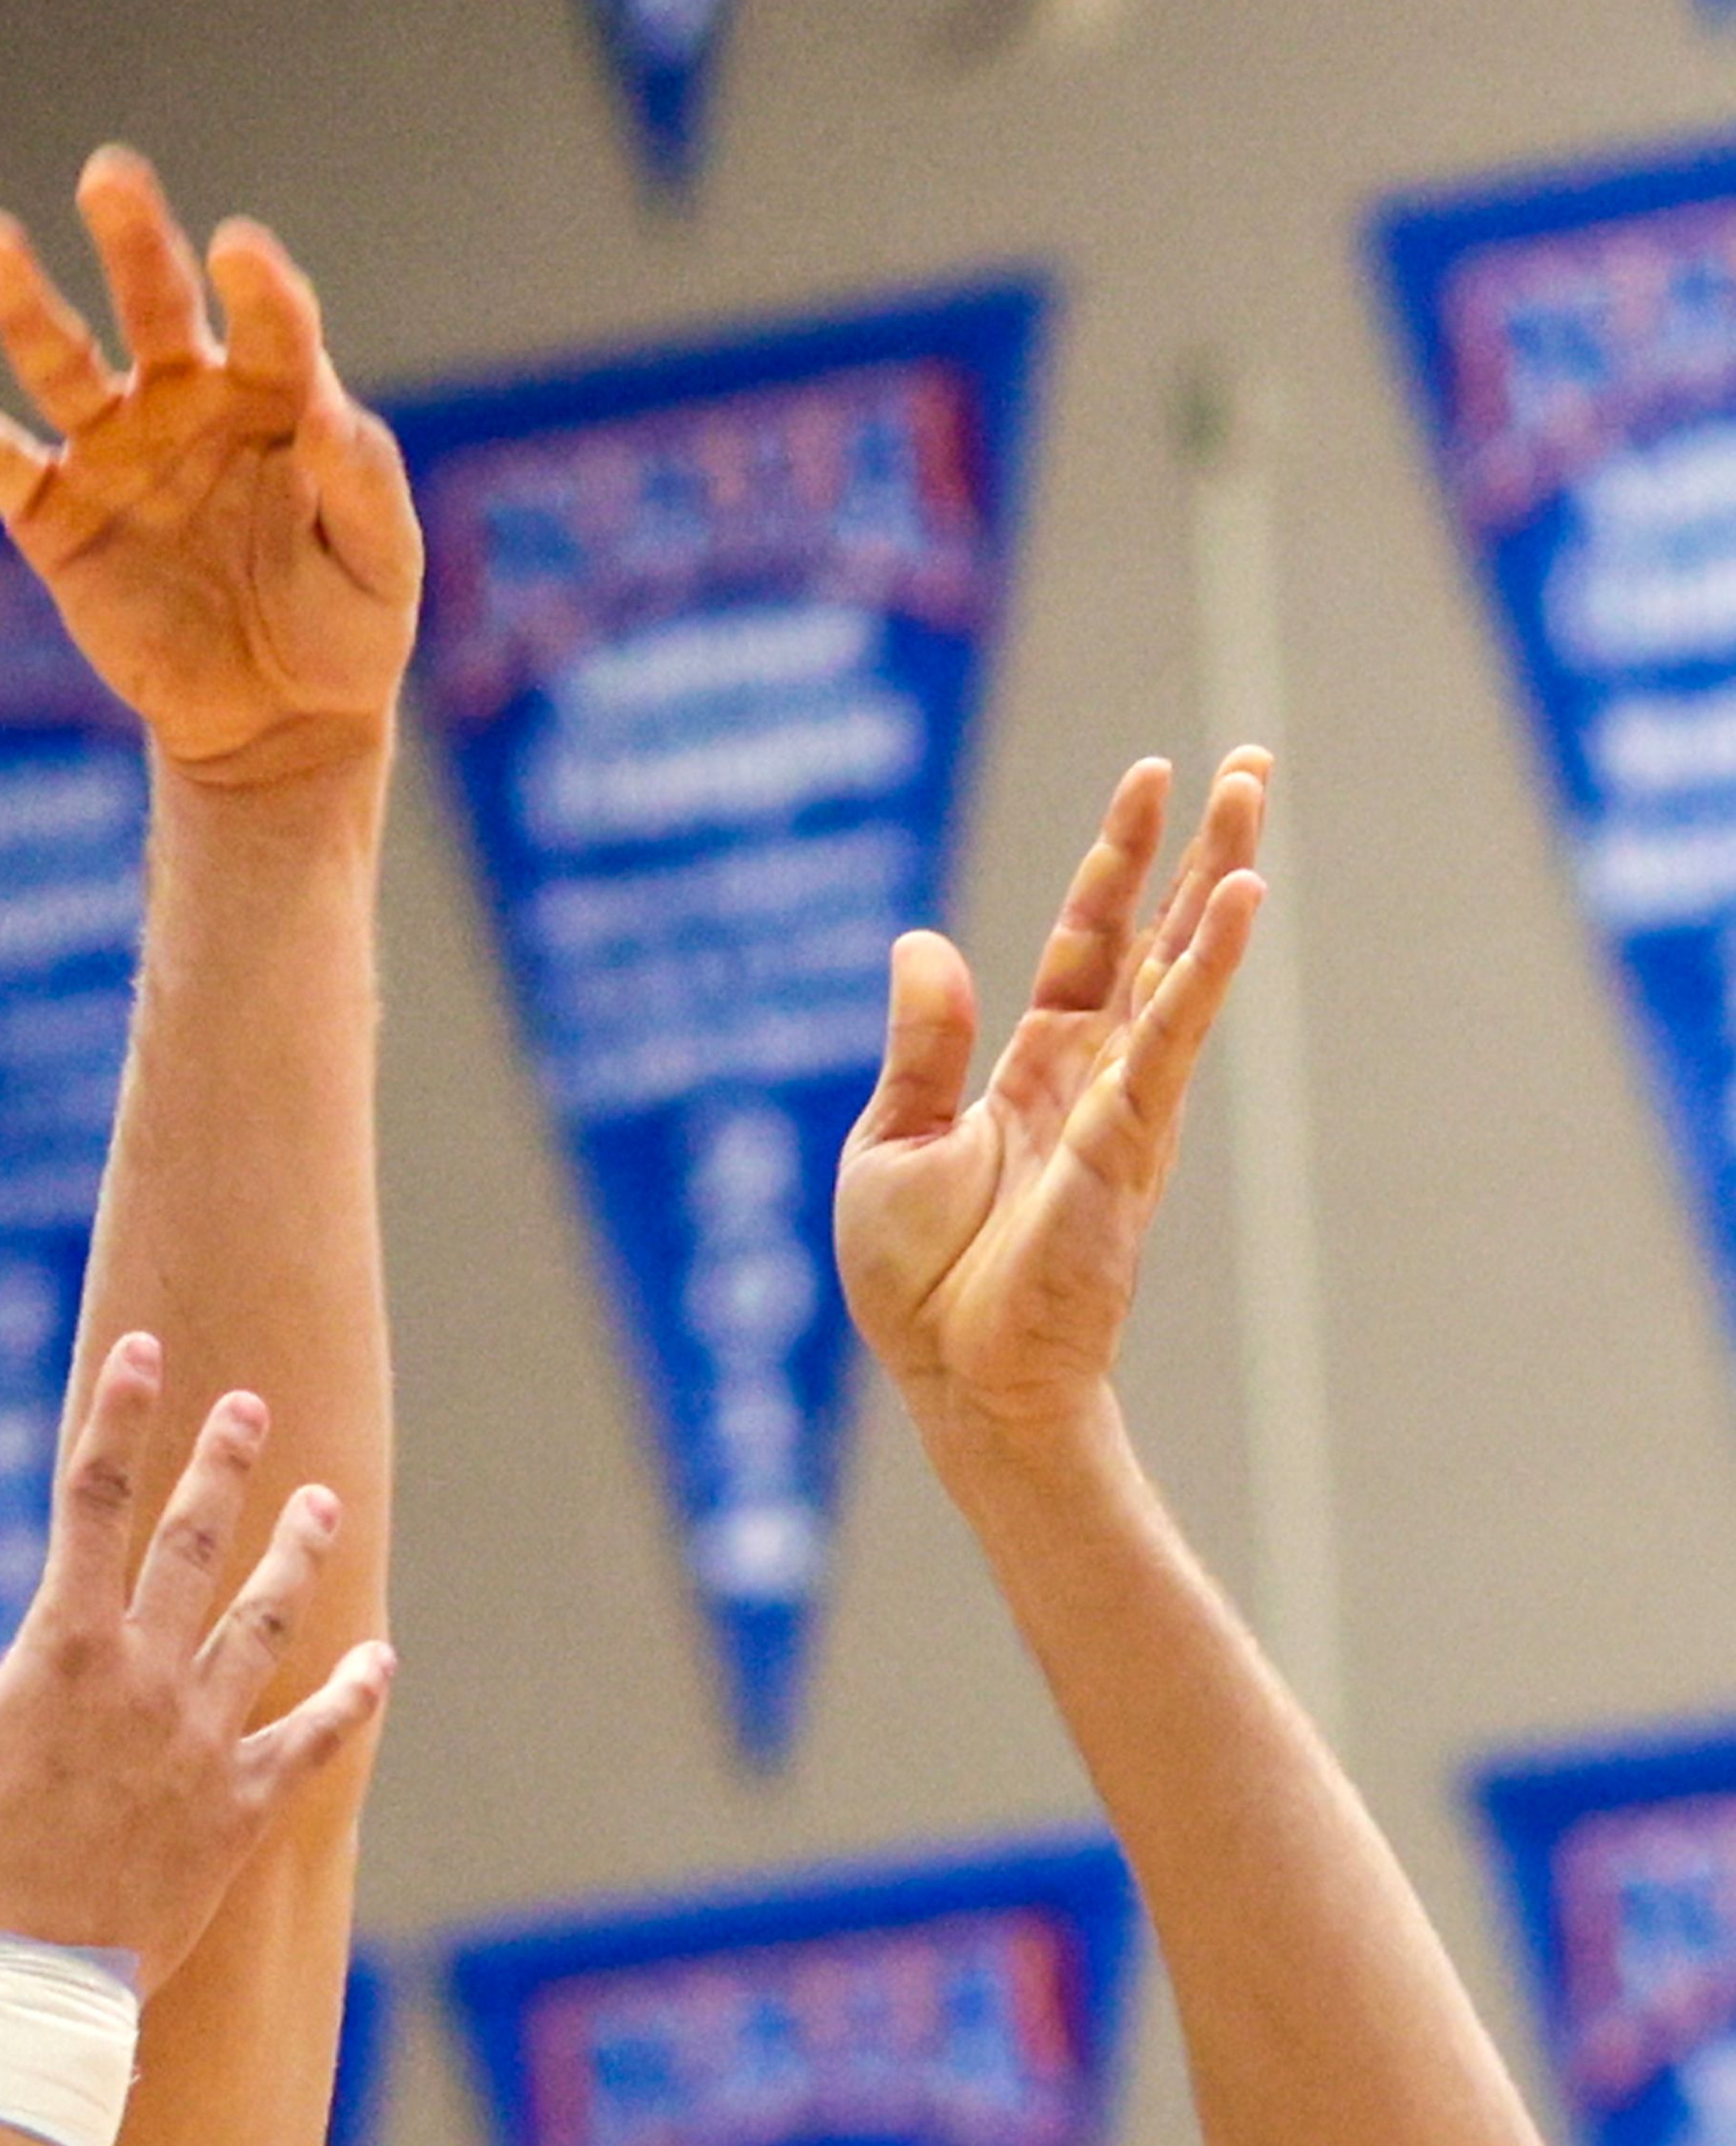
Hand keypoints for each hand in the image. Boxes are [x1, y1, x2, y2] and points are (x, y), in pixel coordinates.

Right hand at [0, 147, 418, 790]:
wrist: (273, 722)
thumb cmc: (345, 627)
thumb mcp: (379, 562)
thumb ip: (358, 481)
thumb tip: (321, 408)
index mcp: (277, 396)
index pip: (271, 323)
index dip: (258, 287)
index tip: (237, 250)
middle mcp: (187, 402)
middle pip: (154, 304)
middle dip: (133, 242)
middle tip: (109, 177)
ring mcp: (114, 454)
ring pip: (60, 364)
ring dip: (22, 303)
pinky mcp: (55, 520)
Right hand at [0, 1332, 389, 1986]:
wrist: (33, 1983)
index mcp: (65, 1647)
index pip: (93, 1501)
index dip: (119, 1418)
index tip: (144, 1354)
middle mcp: (148, 1676)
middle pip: (194, 1543)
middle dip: (222, 1464)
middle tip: (250, 1404)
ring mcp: (205, 1740)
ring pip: (265, 1624)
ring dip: (295, 1558)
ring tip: (322, 1503)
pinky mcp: (244, 1807)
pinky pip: (315, 1742)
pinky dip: (350, 1699)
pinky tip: (379, 1661)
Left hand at [837, 750, 1262, 1474]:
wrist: (957, 1377)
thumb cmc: (920, 1286)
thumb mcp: (893, 1141)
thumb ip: (921, 1044)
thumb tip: (922, 942)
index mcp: (1033, 1072)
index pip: (1084, 944)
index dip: (1115, 866)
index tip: (1149, 784)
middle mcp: (1091, 1076)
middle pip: (1156, 939)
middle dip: (1197, 852)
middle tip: (1244, 768)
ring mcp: (1121, 1103)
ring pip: (1180, 968)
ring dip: (1218, 879)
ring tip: (1252, 794)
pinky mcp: (1130, 1137)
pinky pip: (1173, 1033)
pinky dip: (1205, 964)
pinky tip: (1240, 896)